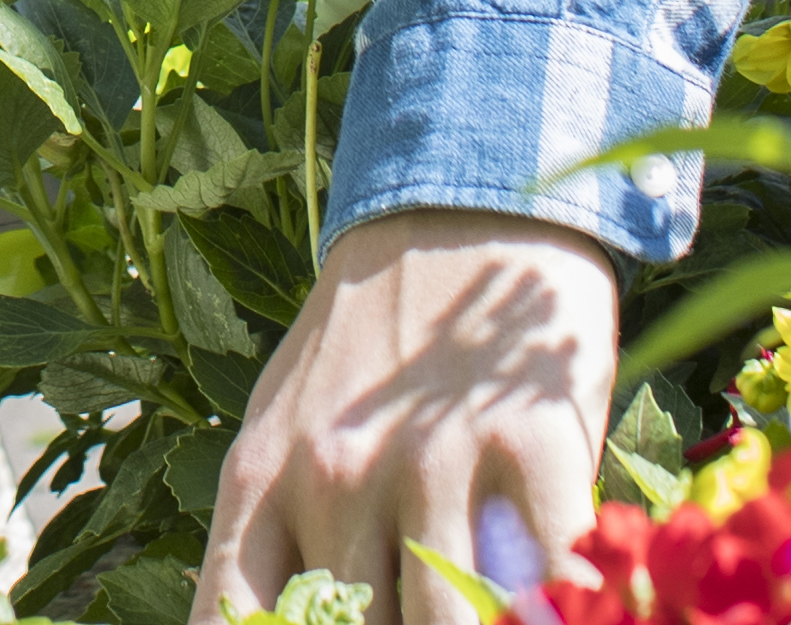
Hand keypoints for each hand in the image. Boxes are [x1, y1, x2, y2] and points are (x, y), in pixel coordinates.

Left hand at [198, 211, 615, 624]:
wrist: (464, 208)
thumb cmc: (369, 343)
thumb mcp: (286, 427)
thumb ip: (282, 535)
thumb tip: (292, 623)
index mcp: (260, 478)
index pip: (234, 621)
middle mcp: (335, 478)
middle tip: (412, 610)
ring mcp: (434, 462)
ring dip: (469, 623)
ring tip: (486, 608)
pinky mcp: (531, 444)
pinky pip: (547, 573)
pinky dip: (552, 602)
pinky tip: (556, 596)